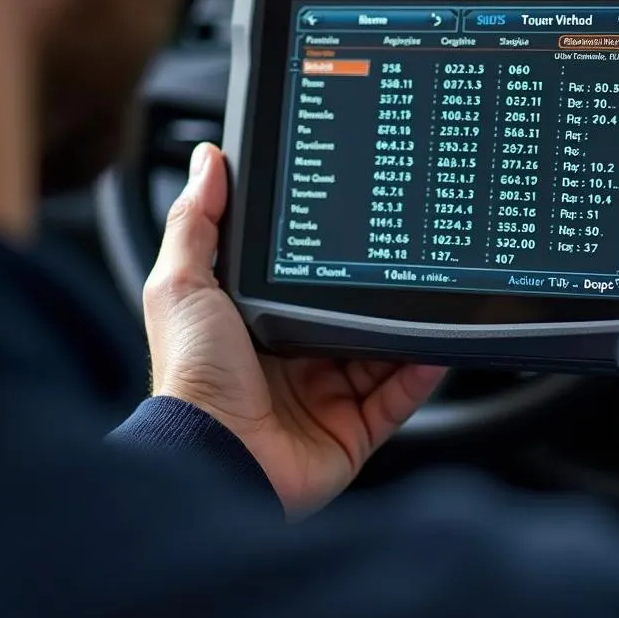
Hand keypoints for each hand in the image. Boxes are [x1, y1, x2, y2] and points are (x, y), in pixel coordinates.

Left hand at [143, 143, 445, 515]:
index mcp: (256, 324)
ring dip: (405, 329)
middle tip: (404, 257)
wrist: (211, 456)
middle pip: (347, 317)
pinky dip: (420, 373)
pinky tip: (435, 346)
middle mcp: (292, 360)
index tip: (354, 224)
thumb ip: (197, 222)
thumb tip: (209, 162)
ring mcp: (323, 396)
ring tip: (430, 295)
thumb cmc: (190, 377)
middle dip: (376, 292)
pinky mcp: (350, 430)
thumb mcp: (182, 285)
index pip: (303, 282)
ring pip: (381, 354)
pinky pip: (397, 398)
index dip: (329, 256)